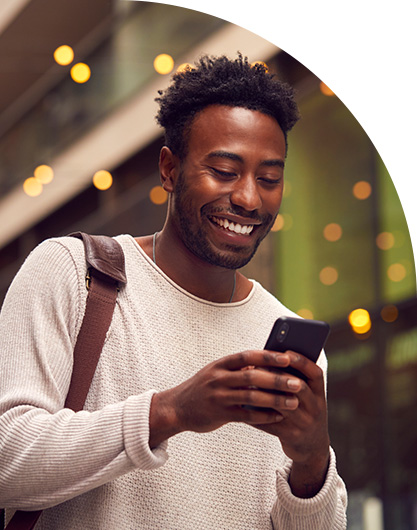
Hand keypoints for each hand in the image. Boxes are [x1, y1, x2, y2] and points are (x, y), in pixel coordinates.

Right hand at [149, 350, 307, 446]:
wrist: (176, 408)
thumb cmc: (203, 388)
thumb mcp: (216, 372)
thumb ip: (238, 369)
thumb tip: (267, 364)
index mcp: (220, 364)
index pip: (247, 356)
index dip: (268, 356)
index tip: (288, 357)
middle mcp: (218, 378)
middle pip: (252, 376)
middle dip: (277, 379)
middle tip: (297, 383)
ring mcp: (218, 396)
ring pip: (251, 397)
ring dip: (275, 399)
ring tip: (294, 402)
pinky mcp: (218, 414)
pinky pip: (245, 416)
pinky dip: (264, 416)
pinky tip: (278, 417)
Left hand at [253, 350, 330, 496]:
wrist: (312, 448)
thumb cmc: (304, 413)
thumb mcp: (308, 398)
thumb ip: (296, 380)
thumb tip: (271, 358)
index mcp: (320, 394)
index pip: (315, 374)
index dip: (301, 361)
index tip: (286, 352)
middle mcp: (315, 408)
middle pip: (299, 387)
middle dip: (279, 375)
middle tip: (259, 366)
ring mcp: (304, 423)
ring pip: (283, 404)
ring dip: (265, 392)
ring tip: (249, 384)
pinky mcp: (291, 435)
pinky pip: (271, 422)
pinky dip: (257, 413)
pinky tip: (244, 405)